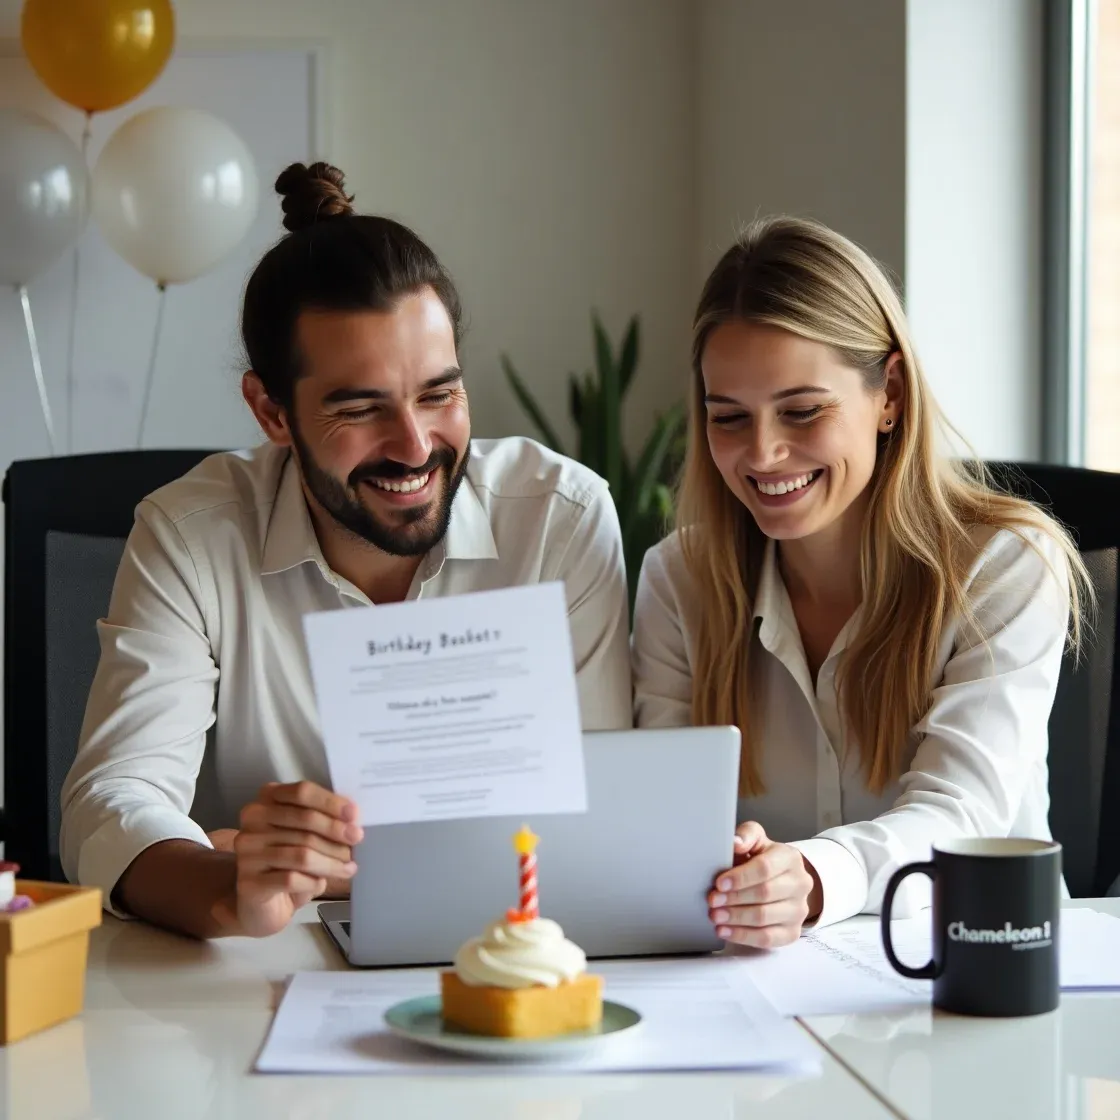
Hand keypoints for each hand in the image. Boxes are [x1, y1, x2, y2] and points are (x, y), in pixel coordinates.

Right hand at [213, 781, 363, 937]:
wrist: (261, 903)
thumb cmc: (288, 861)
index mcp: (266, 798)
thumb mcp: (304, 833)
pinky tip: (322, 883)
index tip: (354, 815)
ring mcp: (247, 851)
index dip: (330, 802)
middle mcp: (252, 820)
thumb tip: (353, 816)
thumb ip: (322, 819)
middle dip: (336, 831)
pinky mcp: (249, 882)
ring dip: (331, 861)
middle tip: (356, 840)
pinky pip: (291, 879)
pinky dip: (313, 881)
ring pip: (302, 853)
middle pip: (305, 820)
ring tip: (348, 867)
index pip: (301, 792)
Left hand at [707, 821, 820, 947]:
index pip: (765, 868)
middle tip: (712, 900)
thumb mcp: (756, 841)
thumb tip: (735, 842)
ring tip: (715, 915)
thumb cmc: (763, 859)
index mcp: (790, 858)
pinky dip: (742, 936)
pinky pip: (767, 938)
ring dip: (735, 918)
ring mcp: (798, 910)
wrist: (781, 881)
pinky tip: (724, 931)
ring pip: (764, 918)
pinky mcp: (792, 932)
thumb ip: (746, 835)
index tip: (719, 883)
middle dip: (734, 898)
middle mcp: (800, 884)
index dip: (740, 877)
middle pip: (764, 894)